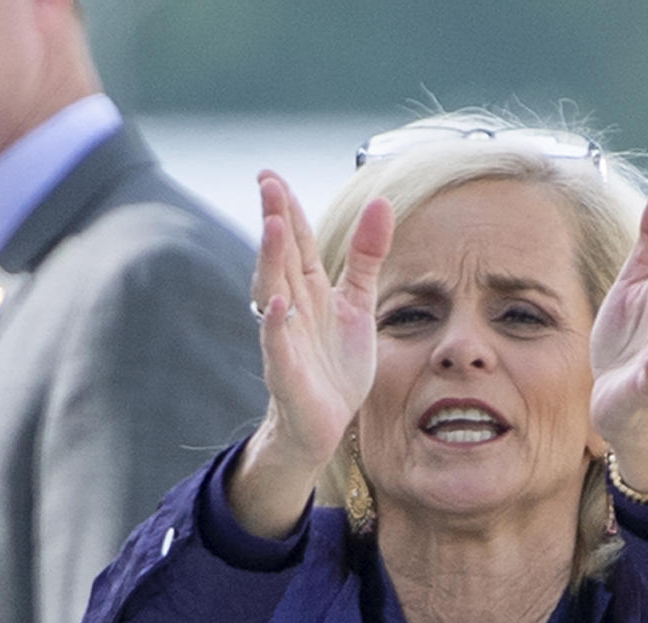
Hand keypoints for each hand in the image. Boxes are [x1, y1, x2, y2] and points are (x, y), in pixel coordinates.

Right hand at [251, 170, 392, 467]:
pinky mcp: (287, 372)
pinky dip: (275, 326)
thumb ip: (367, 256)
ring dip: (269, 262)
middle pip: (281, 258)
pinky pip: (277, 345)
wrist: (327, 421)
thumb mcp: (358, 302)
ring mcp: (285, 338)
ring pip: (272, 293)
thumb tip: (381, 201)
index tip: (271, 176)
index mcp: (308, 289)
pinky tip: (276, 307)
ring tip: (271, 228)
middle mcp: (292, 307)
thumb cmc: (337, 362)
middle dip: (274, 222)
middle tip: (267, 184)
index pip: (296, 242)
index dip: (286, 210)